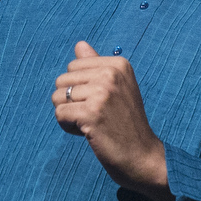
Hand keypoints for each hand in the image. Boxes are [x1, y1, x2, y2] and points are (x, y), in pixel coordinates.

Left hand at [52, 42, 171, 200]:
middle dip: (71, 101)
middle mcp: (111, 74)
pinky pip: (59, 113)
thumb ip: (96, 66)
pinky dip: (68, 127)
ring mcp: (101, 93)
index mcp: (118, 64)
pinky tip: (88, 133)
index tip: (100, 102)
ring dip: (69, 115)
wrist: (142, 156)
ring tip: (92, 124)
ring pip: (57, 97)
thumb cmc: (126, 124)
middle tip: (96, 115)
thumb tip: (79, 44)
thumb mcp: (117, 88)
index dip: (80, 88)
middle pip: (62, 80)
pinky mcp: (91, 113)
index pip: (73, 65)